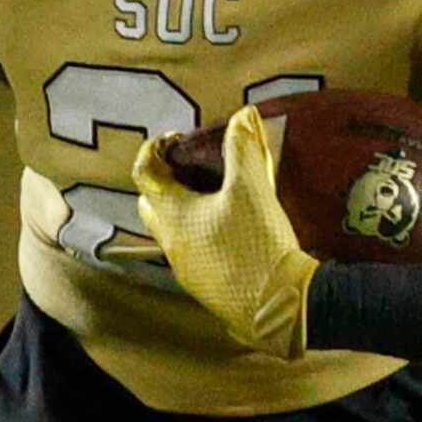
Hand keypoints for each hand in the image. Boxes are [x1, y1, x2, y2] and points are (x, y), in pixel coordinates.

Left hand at [134, 104, 316, 359]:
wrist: (278, 306)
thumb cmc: (257, 243)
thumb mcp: (252, 189)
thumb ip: (244, 148)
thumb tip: (243, 115)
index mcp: (171, 214)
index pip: (143, 172)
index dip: (154, 148)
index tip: (177, 138)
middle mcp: (169, 242)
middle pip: (151, 204)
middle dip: (165, 180)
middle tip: (193, 166)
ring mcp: (184, 267)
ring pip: (170, 230)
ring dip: (184, 209)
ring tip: (215, 195)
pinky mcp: (202, 285)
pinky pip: (191, 250)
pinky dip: (200, 231)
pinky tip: (230, 229)